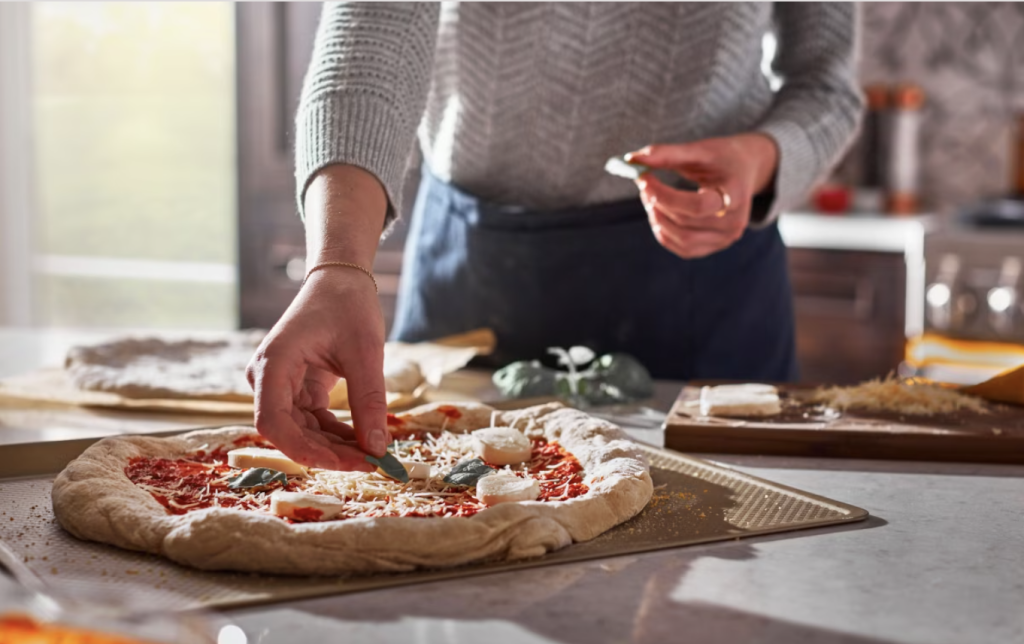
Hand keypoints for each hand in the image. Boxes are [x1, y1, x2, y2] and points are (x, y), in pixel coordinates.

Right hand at [245, 267, 389, 470]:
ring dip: (336, 446)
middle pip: (289, 433)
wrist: (340, 280)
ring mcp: (279, 385)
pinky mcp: (295, 388)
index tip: (348, 462)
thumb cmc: (348, 305)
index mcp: (272, 364)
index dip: (308, 451)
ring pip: (301, 432)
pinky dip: (337, 434)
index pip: (273, 423)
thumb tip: (377, 449)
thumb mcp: (365, 352)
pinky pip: (312, 421)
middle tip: (372, 463)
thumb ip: (369, 401)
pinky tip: (365, 441)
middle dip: (330, 452)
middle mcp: (267, 378)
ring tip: (374, 455)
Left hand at [625, 133, 778, 258]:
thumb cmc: (721, 157)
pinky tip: (658, 214)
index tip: (643, 179)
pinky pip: (684, 249)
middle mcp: (735, 222)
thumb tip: (631, 159)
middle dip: (658, 204)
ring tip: (650, 199)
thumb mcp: (699, 149)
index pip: (697, 206)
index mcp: (737, 195)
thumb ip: (666, 154)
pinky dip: (665, 234)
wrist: (744, 169)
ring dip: (658, 220)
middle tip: (644, 185)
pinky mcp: (716, 246)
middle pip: (686, 223)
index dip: (665, 196)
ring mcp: (726, 238)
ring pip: (682, 239)